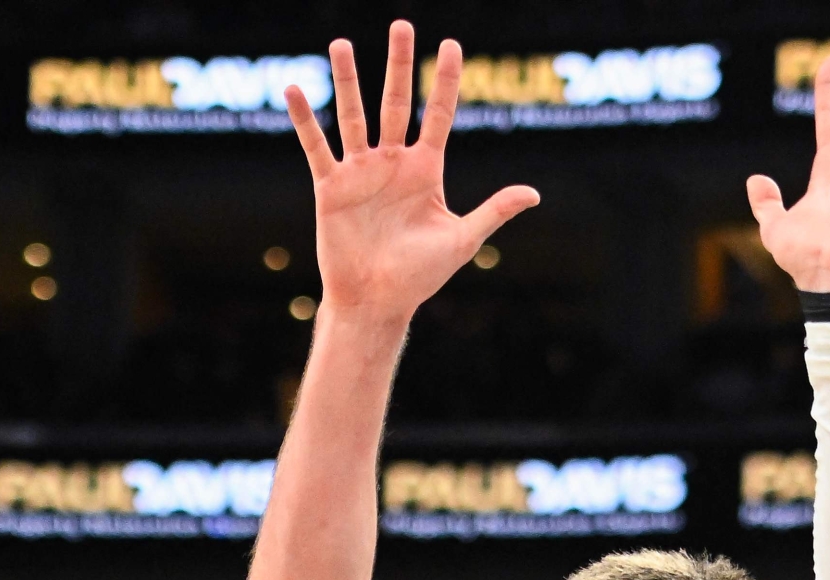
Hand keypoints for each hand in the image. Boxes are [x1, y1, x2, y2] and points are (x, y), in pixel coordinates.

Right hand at [286, 20, 538, 326]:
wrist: (376, 302)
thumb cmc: (419, 277)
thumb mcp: (461, 241)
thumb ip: (493, 211)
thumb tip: (534, 194)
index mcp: (425, 170)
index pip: (439, 115)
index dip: (446, 81)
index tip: (451, 45)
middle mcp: (393, 163)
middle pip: (397, 103)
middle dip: (399, 65)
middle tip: (400, 25)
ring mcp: (361, 172)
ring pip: (353, 115)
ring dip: (348, 80)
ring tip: (341, 44)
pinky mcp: (331, 187)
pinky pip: (317, 146)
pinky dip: (304, 120)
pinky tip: (294, 89)